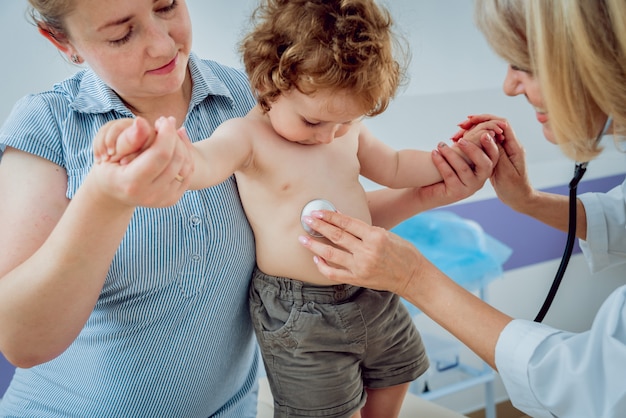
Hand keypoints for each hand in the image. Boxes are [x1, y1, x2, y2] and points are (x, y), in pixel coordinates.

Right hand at [90, 116, 193, 207]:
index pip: (161, 154)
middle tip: (166, 122)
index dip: (167, 134)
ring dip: (182, 144)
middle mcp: (150, 195)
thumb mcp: (111, 153)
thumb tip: (141, 121)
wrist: (114, 193)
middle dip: (174, 136)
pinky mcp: (172, 199)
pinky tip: (177, 142)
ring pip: (185, 164)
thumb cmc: (109, 168)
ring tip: (170, 131)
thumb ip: (128, 139)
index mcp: (132, 184)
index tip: (165, 119)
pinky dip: (186, 154)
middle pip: (176, 158)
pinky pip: (188, 172)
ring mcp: (163, 199)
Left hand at [298, 210, 422, 295]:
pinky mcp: (358, 279)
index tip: (317, 211)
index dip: (330, 216)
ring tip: (302, 239)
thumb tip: (340, 217)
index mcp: (375, 236)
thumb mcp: (386, 234)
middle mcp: (367, 251)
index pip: (347, 223)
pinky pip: (334, 274)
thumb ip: (363, 228)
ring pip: (331, 254)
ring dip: (314, 246)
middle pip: (337, 236)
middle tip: (306, 219)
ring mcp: (361, 267)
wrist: (412, 276)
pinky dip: (323, 267)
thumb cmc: (402, 251)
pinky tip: (316, 259)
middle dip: (319, 227)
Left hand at [415, 130, 498, 208]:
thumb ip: (468, 144)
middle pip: (485, 164)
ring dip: (450, 154)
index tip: (483, 134)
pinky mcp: (456, 193)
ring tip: (440, 145)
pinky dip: (441, 162)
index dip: (491, 145)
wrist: (427, 189)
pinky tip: (434, 153)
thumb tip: (481, 126)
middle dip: (474, 150)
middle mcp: (480, 180)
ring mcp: (469, 188)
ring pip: (464, 168)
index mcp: (483, 169)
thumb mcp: (459, 156)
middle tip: (460, 140)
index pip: (493, 156)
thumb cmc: (445, 169)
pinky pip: (450, 175)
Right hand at [454, 114, 533, 210]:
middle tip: (459, 126)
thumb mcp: (506, 171)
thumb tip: (489, 135)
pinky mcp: (495, 156)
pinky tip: (459, 144)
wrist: (519, 198)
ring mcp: (501, 150)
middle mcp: (508, 145)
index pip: (502, 123)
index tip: (470, 121)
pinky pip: (482, 143)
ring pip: (485, 133)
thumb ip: (498, 153)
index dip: (486, 119)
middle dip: (476, 123)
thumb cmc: (514, 188)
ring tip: (455, 135)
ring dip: (471, 131)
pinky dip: (471, 141)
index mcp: (514, 147)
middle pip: (492, 125)